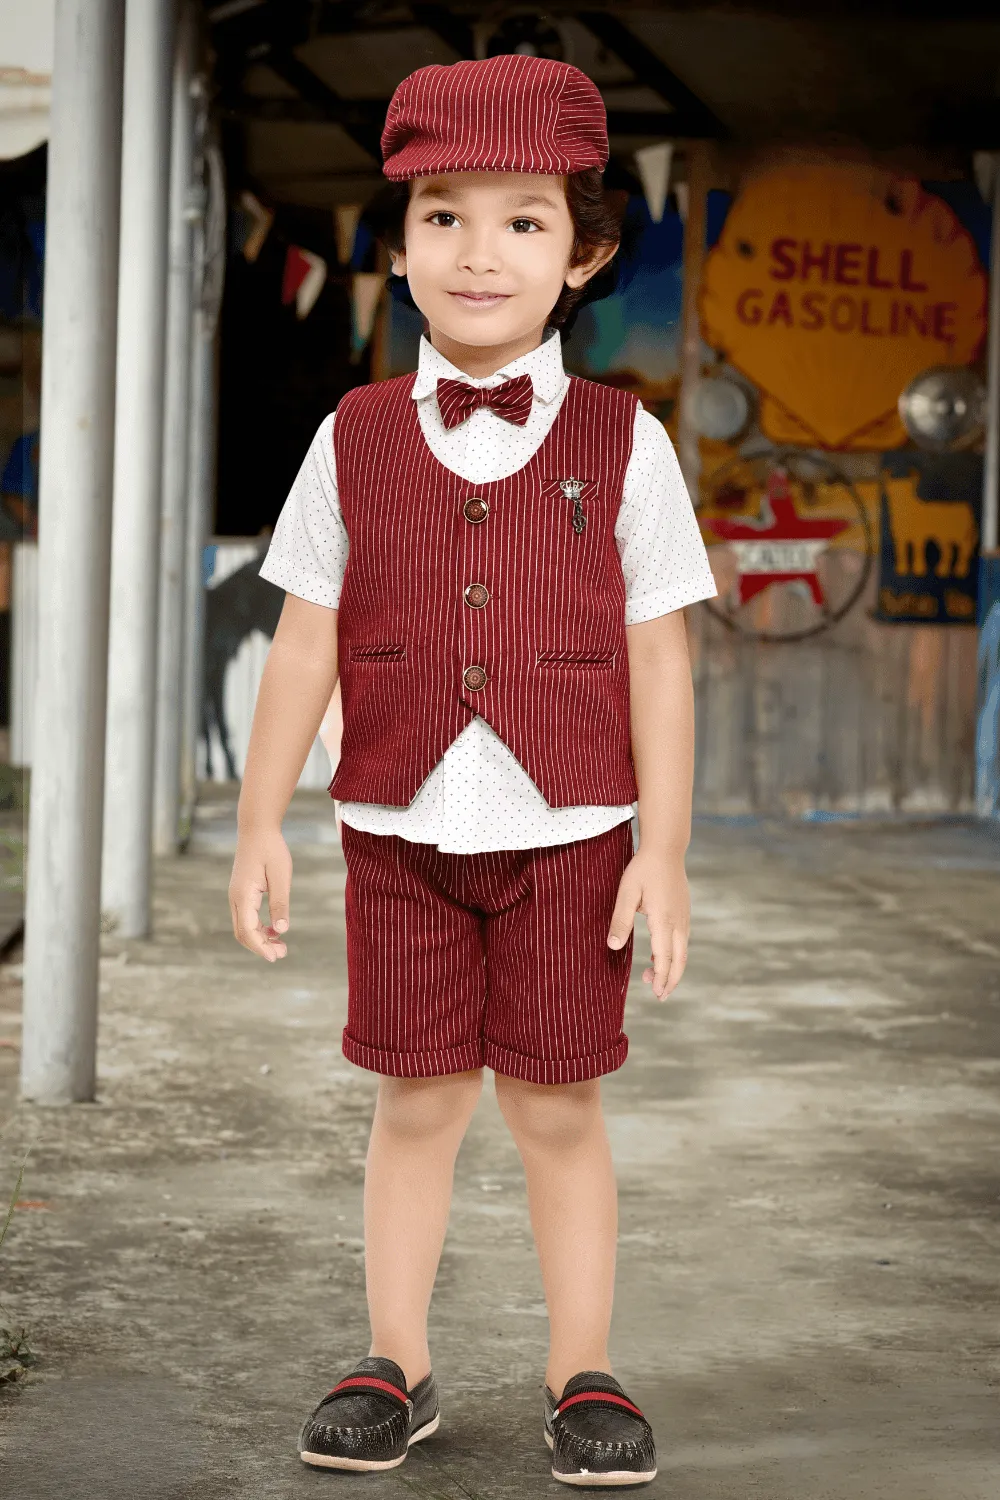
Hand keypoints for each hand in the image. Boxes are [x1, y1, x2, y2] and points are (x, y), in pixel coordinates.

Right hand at [229, 829, 292, 962]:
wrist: (257, 828)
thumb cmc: (271, 849)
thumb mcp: (281, 876)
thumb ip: (280, 903)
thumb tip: (281, 931)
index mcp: (243, 895)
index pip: (247, 930)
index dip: (260, 947)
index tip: (275, 957)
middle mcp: (235, 898)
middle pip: (242, 933)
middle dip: (260, 947)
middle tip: (282, 954)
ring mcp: (236, 896)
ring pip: (243, 926)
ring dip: (260, 938)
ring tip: (281, 946)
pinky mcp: (241, 892)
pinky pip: (246, 917)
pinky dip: (258, 927)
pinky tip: (274, 929)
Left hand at [607, 849, 689, 999]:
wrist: (665, 849)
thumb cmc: (643, 869)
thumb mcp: (626, 893)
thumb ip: (620, 920)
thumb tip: (612, 946)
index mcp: (664, 920)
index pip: (665, 957)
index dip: (661, 977)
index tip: (656, 993)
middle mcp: (679, 922)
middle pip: (679, 960)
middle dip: (671, 980)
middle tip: (660, 996)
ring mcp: (684, 917)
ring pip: (683, 951)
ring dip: (672, 967)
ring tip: (656, 979)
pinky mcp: (684, 912)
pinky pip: (682, 940)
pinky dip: (674, 954)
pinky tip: (662, 956)